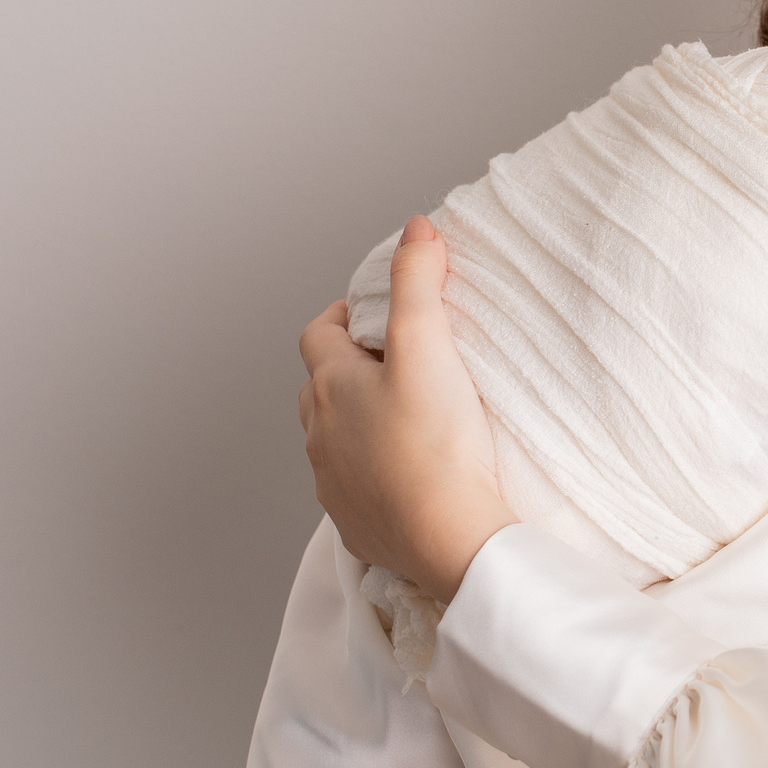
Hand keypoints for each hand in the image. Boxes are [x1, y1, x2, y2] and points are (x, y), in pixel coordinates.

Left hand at [296, 217, 515, 600]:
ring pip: (335, 439)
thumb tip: (416, 229)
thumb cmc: (437, 444)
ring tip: (408, 414)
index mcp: (331, 388)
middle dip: (351, 367)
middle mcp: (320, 436)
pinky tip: (412, 471)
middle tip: (398, 359)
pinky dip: (375, 472)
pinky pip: (355, 488)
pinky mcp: (357, 524)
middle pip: (322, 386)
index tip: (376, 312)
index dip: (344, 316)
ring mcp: (334, 485)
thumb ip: (419, 282)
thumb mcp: (429, 345)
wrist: (449, 538)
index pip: (317, 334)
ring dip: (360, 421)